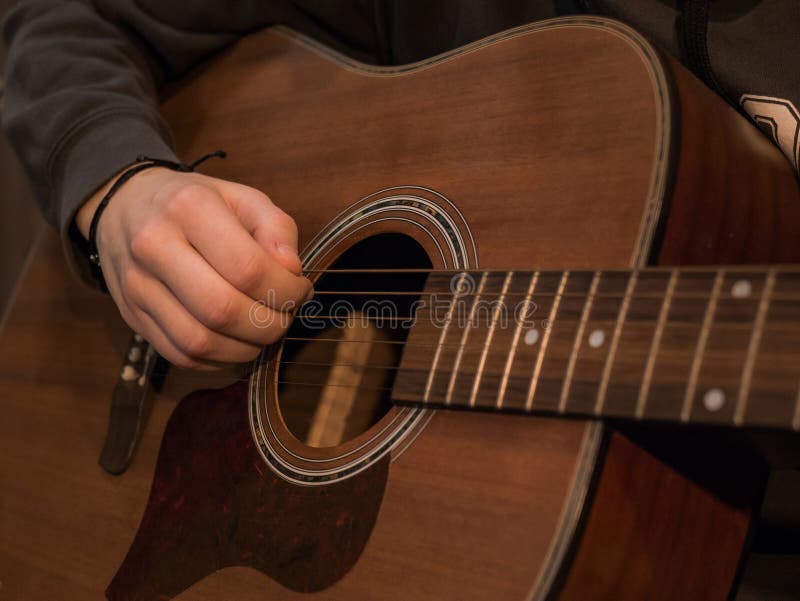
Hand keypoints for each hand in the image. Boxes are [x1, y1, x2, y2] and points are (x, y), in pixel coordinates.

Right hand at [76, 167, 312, 368]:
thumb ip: (276, 228)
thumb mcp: (242, 198)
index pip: (248, 268)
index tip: (301, 290)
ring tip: (263, 331)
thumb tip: (292, 271)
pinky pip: (181, 356)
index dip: (286, 290)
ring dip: (246, 349)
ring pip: (199, 342)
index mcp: (189, 208)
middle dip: (269, 324)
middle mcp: (154, 246)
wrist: (125, 206)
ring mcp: (137, 285)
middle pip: (222, 310)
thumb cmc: (196, 204)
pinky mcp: (132, 315)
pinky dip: (219, 360)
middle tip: (286, 316)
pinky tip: (236, 341)